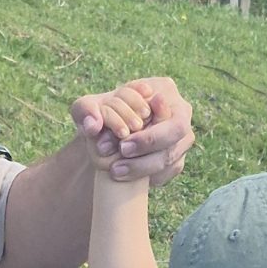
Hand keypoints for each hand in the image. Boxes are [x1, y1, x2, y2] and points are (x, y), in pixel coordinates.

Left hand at [73, 77, 192, 182]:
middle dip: (149, 146)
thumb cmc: (100, 115)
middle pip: (176, 133)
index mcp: (165, 90)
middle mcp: (181, 113)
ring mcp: (182, 138)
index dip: (148, 130)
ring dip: (144, 166)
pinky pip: (168, 172)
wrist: (107, 135)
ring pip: (172, 157)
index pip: (166, 111)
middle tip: (122, 153)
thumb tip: (93, 126)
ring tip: (116, 170)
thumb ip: (84, 110)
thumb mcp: (86, 108)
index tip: (122, 142)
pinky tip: (126, 177)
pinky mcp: (176, 160)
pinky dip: (148, 177)